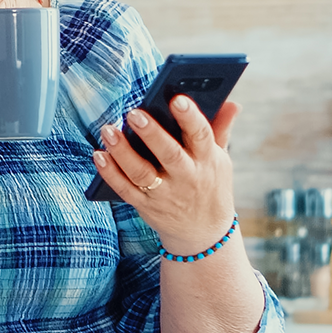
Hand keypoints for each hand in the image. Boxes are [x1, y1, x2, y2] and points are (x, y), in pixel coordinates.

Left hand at [93, 96, 240, 255]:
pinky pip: (125, 189)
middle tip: (134, 112)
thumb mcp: (220, 159)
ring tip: (109, 130)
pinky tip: (99, 154)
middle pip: (169, 154)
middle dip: (152, 133)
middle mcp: (187, 177)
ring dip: (123, 152)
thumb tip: (232, 101)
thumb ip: (221, 129)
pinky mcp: (146, 206)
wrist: (204, 233)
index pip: (201, 135)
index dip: (190, 117)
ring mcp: (165, 194)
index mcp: (207, 160)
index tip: (177, 98)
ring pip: (142, 173)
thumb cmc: (210, 185)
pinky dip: (110, 173)